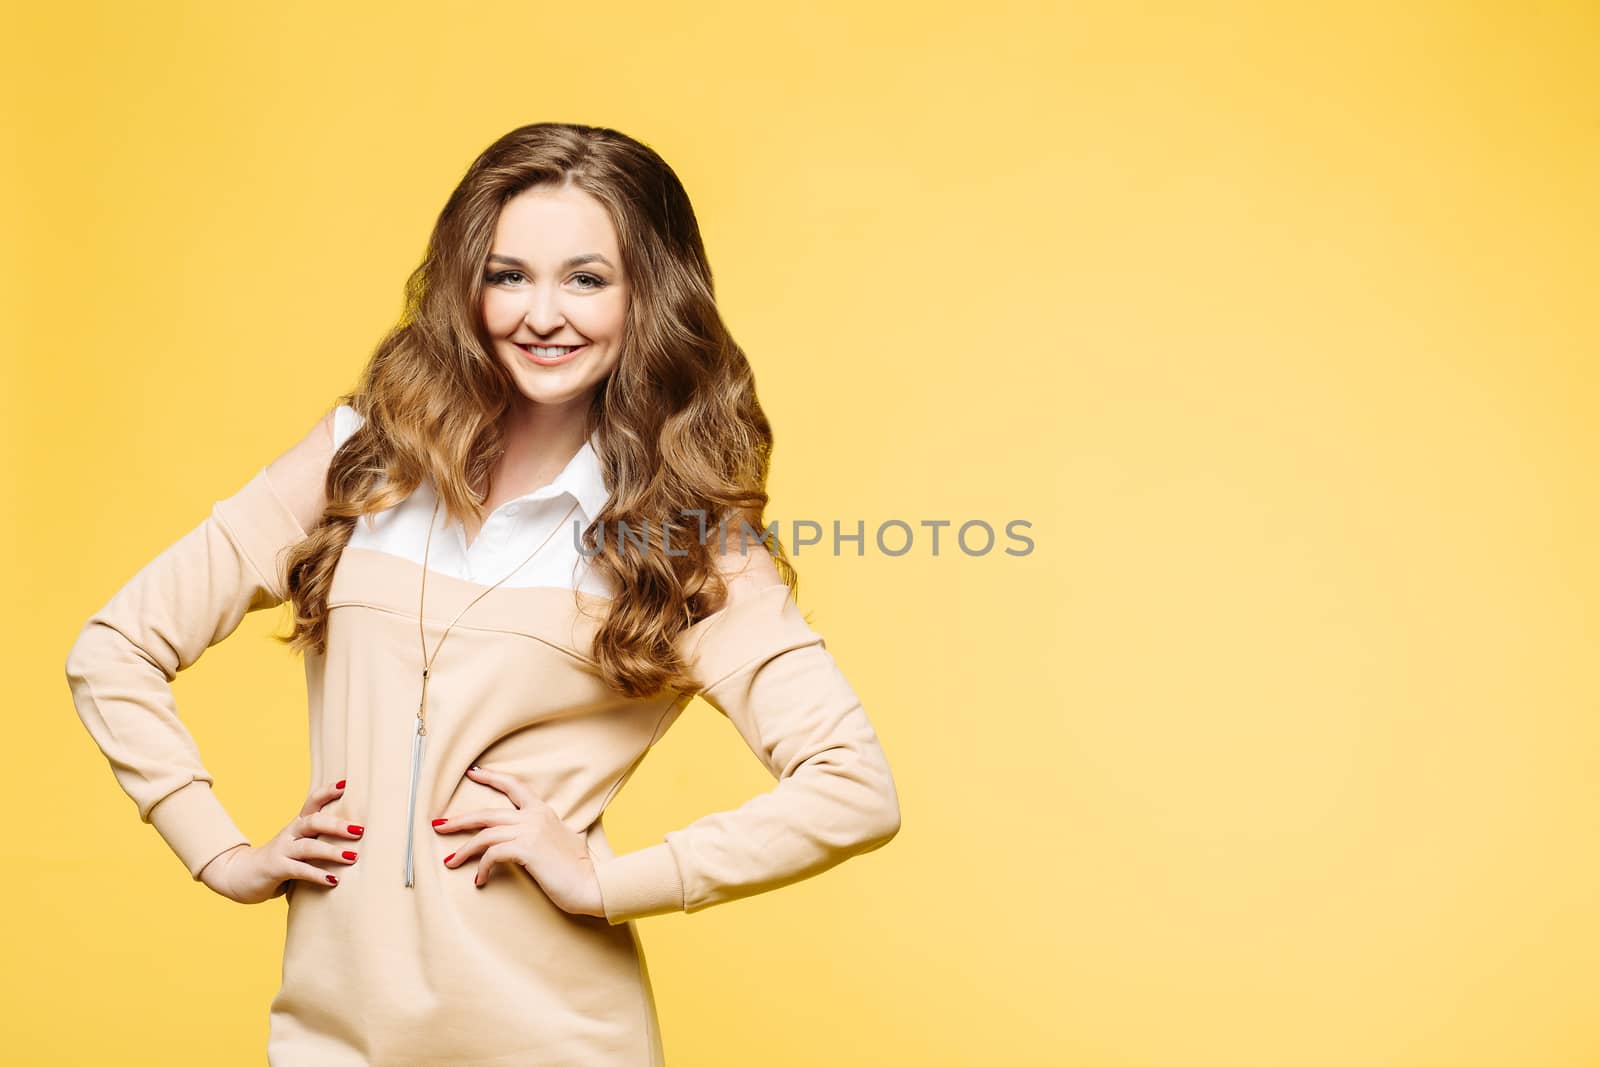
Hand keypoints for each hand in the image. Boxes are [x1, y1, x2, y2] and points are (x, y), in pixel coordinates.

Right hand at [198, 779, 362, 903]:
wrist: (239, 875)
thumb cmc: (279, 861)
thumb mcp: (299, 847)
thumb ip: (320, 842)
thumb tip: (356, 842)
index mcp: (297, 825)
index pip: (312, 802)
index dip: (328, 791)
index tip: (347, 784)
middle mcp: (290, 833)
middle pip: (314, 822)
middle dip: (338, 825)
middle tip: (360, 830)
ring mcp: (281, 850)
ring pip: (308, 846)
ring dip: (332, 852)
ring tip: (353, 857)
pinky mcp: (275, 868)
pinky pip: (299, 870)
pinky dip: (317, 875)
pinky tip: (333, 880)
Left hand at [434, 765, 604, 918]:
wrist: (593, 884)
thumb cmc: (579, 868)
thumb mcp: (563, 840)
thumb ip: (545, 833)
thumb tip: (530, 840)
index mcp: (543, 811)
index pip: (513, 786)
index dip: (491, 778)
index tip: (472, 773)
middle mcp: (535, 816)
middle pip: (487, 813)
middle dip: (459, 819)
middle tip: (440, 824)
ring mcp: (530, 831)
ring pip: (484, 834)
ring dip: (463, 849)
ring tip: (451, 861)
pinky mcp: (526, 850)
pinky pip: (492, 854)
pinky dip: (481, 867)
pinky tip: (480, 879)